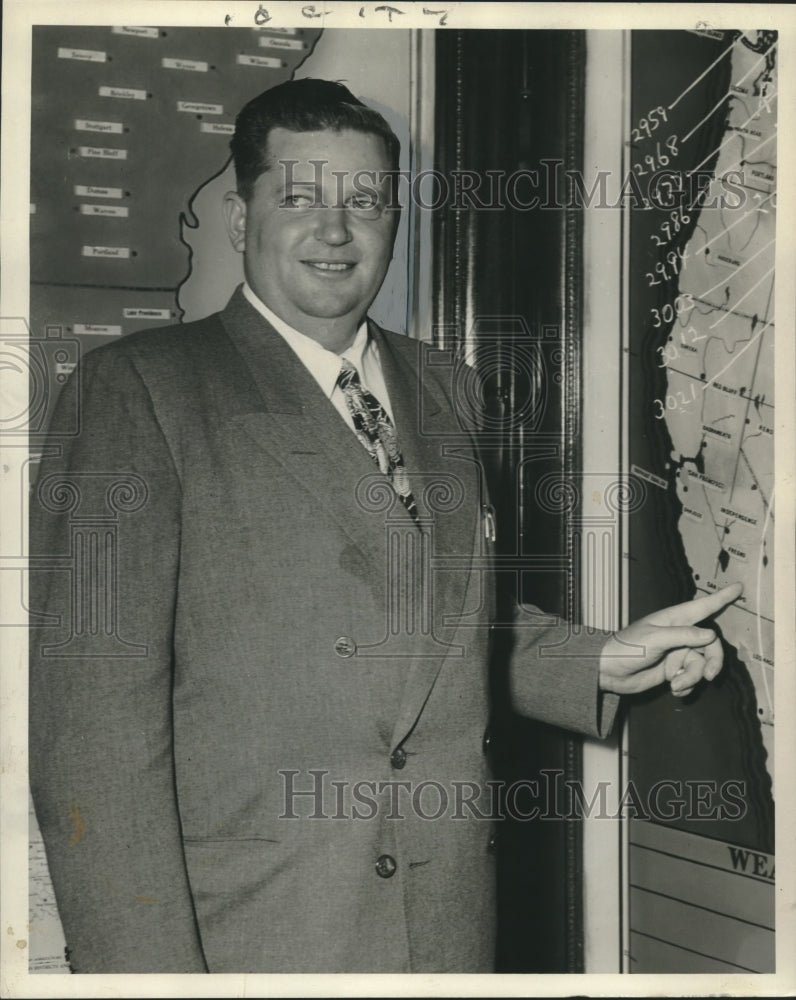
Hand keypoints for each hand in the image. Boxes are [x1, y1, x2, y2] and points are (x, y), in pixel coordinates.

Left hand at [599, 583, 742, 696]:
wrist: (608, 671)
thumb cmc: (626, 648)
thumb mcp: (655, 638)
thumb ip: (684, 635)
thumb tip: (710, 634)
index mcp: (673, 620)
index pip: (702, 606)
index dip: (721, 597)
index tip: (738, 587)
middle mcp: (678, 635)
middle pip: (710, 645)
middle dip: (712, 661)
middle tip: (709, 676)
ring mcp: (675, 653)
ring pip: (700, 665)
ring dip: (691, 678)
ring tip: (675, 683)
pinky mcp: (671, 670)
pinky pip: (690, 679)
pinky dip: (685, 686)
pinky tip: (673, 688)